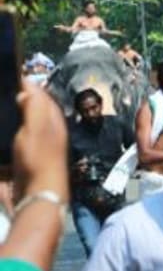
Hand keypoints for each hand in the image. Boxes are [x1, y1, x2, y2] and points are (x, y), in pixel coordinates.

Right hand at [6, 83, 68, 198]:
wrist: (36, 195)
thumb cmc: (39, 158)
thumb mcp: (37, 127)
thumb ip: (34, 106)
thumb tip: (27, 88)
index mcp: (51, 120)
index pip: (38, 94)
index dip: (24, 84)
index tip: (6, 75)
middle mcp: (42, 131)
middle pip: (24, 110)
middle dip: (10, 101)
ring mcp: (28, 147)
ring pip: (13, 126)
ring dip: (4, 119)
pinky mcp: (15, 162)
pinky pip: (5, 144)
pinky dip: (2, 137)